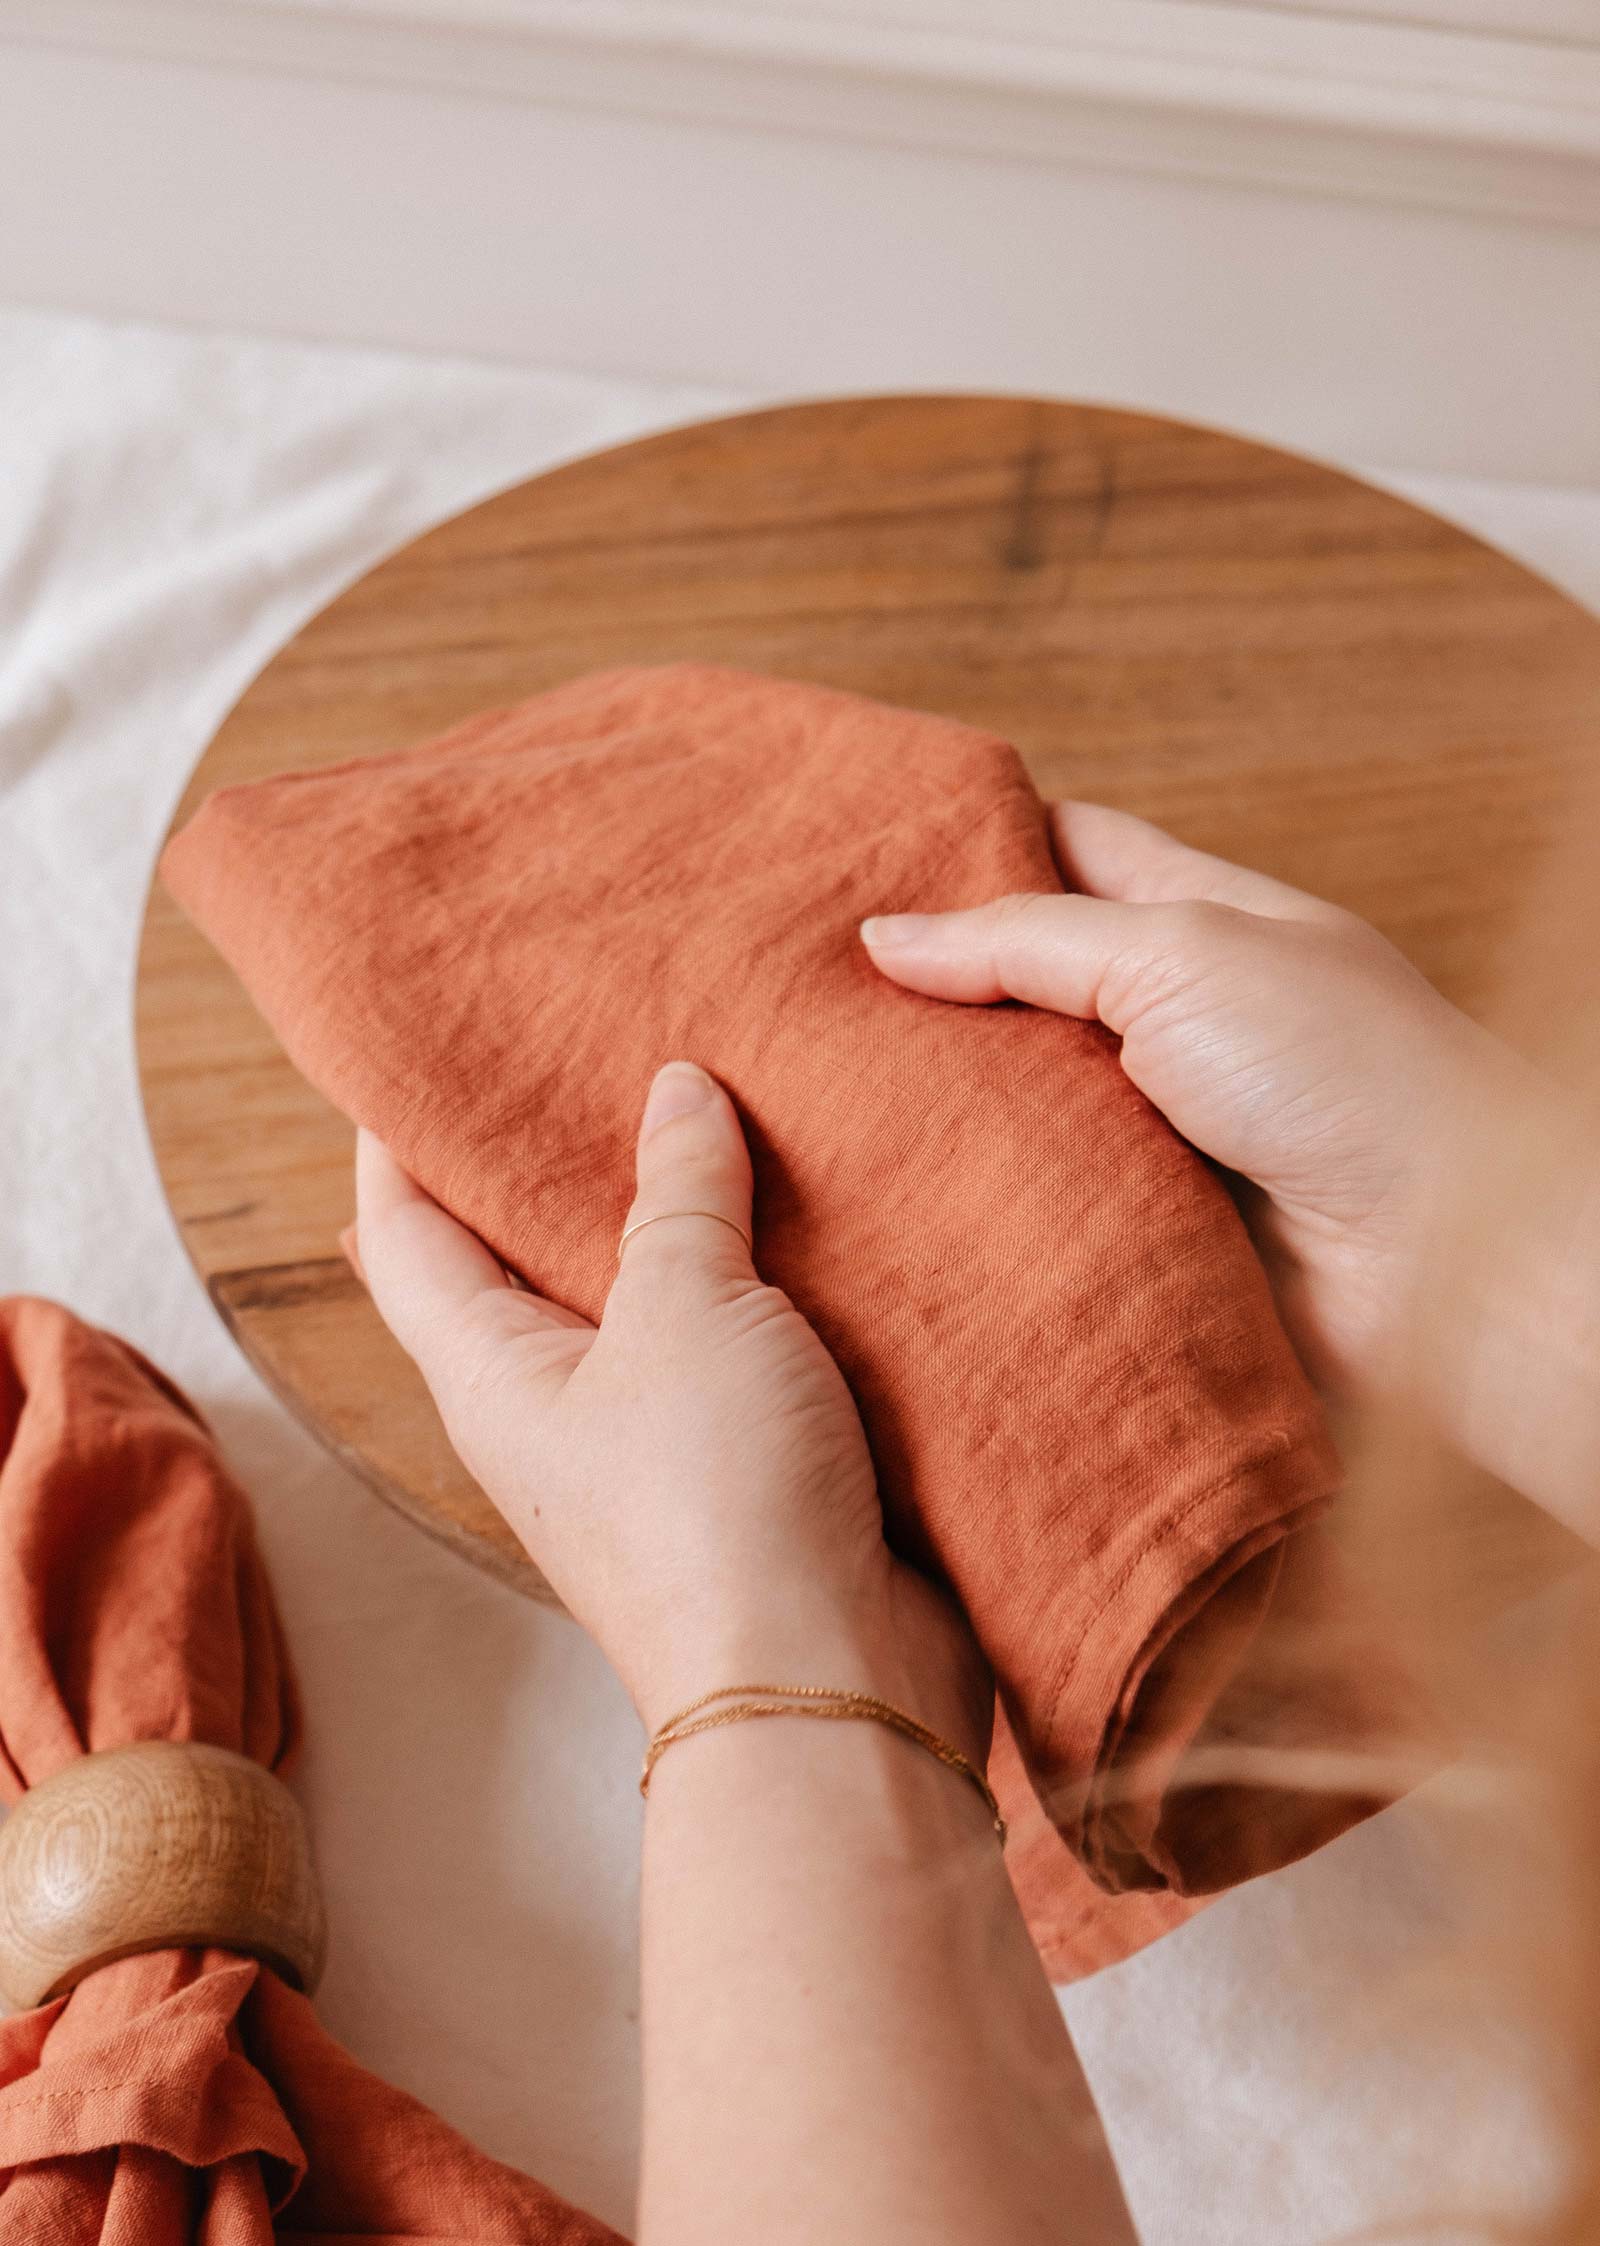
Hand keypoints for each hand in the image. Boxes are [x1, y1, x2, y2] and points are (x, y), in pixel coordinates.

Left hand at [355, 1062, 986, 1744]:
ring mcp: (652, 1441)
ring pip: (644, 1297)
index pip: (405, 1235)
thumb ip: (681, 1193)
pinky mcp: (748, 1463)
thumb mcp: (689, 1312)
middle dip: (557, 1156)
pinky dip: (760, 1274)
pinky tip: (808, 1209)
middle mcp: (556, 1407)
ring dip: (676, 1212)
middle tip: (594, 1045)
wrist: (831, 1684)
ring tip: (718, 1098)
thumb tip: (676, 1089)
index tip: (416, 1053)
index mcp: (491, 1371)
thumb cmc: (718, 1502)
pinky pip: (737, 1341)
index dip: (395, 1141)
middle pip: (524, 1258)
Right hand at [862, 801, 1521, 1390]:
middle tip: (805, 990)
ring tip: (818, 1095)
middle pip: (1029, 986)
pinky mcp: (1149, 1228)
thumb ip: (1030, 939)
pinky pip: (1042, 1204)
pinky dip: (977, 1201)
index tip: (858, 857)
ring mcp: (1163, 1129)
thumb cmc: (1348, 1075)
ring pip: (1022, 1103)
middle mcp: (1180, 1020)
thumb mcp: (1181, 953)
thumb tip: (887, 935)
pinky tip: (888, 1195)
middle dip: (929, 989)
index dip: (969, 847)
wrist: (1443, 1260)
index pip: (1069, 853)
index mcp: (1203, 921)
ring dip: (942, 1106)